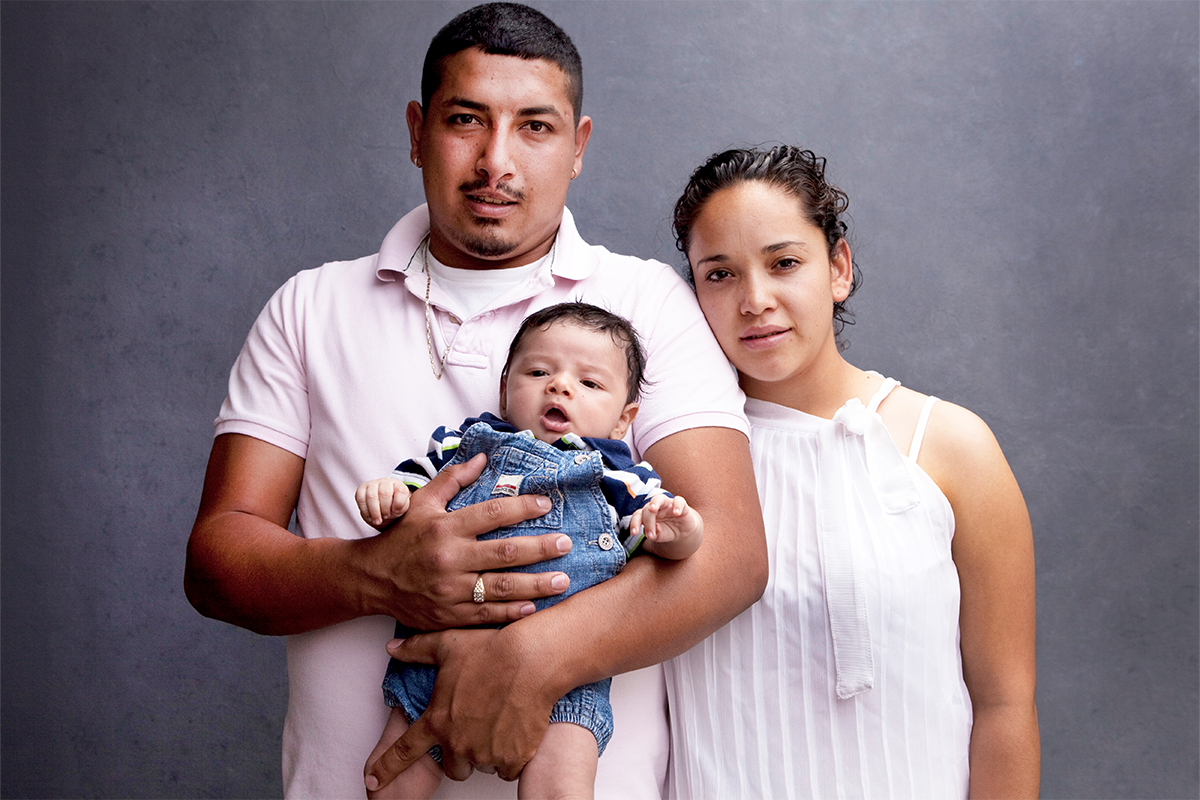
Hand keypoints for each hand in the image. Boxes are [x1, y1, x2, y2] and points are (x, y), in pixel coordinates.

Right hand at [356, 478, 411, 528]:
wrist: (382, 505)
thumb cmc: (393, 506)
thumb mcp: (401, 508)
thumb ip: (401, 507)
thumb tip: (395, 509)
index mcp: (398, 485)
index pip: (401, 491)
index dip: (399, 504)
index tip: (396, 511)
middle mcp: (385, 482)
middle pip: (385, 493)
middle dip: (385, 508)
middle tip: (386, 517)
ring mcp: (372, 484)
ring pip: (371, 496)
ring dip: (374, 511)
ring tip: (377, 520)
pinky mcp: (361, 489)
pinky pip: (361, 499)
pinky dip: (365, 511)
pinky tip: (370, 517)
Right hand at [357, 453, 573, 629]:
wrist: (370, 579)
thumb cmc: (400, 536)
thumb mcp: (421, 502)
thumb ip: (452, 480)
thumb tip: (482, 457)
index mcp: (445, 527)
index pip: (492, 514)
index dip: (523, 507)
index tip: (547, 505)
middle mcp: (449, 558)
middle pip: (505, 552)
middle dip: (540, 549)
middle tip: (565, 544)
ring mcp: (449, 590)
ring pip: (500, 588)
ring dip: (535, 585)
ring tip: (561, 580)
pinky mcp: (448, 615)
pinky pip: (486, 615)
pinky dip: (511, 612)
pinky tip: (533, 607)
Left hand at [364, 628, 558, 789]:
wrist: (532, 660)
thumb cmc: (492, 651)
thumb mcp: (448, 645)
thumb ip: (417, 650)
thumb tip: (393, 648)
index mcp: (438, 720)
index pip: (403, 751)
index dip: (386, 769)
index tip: (372, 783)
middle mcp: (458, 743)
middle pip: (453, 767)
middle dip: (460, 755)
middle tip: (474, 732)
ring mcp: (486, 753)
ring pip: (482, 766)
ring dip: (487, 753)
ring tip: (499, 724)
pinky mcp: (513, 757)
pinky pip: (508, 769)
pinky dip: (511, 757)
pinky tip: (516, 732)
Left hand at [632, 494, 703, 559]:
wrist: (683, 531)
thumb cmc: (668, 531)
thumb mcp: (660, 536)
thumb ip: (655, 535)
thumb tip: (652, 532)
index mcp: (647, 515)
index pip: (638, 515)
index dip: (634, 523)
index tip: (634, 533)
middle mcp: (656, 507)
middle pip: (647, 509)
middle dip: (647, 521)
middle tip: (650, 534)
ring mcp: (668, 504)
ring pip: (659, 498)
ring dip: (655, 503)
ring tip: (653, 509)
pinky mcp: (681, 505)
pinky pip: (679, 501)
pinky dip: (677, 505)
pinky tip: (676, 513)